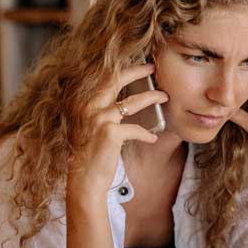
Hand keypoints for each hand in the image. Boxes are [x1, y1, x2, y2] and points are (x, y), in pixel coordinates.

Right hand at [69, 63, 167, 196]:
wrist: (84, 181)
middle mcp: (88, 106)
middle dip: (137, 71)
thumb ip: (102, 112)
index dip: (123, 70)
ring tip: (164, 96)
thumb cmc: (89, 156)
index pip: (105, 79)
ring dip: (152, 97)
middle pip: (116, 80)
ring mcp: (98, 119)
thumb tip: (125, 102)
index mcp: (83, 103)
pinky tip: (152, 138)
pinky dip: (147, 134)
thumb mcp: (91, 128)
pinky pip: (136, 129)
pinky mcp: (110, 133)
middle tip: (153, 67)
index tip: (138, 66)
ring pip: (132, 102)